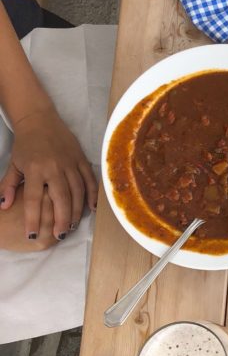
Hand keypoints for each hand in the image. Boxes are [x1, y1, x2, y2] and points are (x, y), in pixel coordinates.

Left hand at [0, 107, 97, 240]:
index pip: (33, 199)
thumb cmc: (25, 144)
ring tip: (73, 226)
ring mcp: (70, 163)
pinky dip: (92, 194)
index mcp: (35, 169)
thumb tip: (3, 205)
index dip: (32, 219)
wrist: (39, 119)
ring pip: (77, 191)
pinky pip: (89, 179)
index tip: (32, 235)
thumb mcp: (13, 164)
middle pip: (60, 198)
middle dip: (61, 219)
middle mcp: (54, 167)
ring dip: (76, 211)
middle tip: (60, 235)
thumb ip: (8, 185)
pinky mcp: (81, 159)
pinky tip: (92, 209)